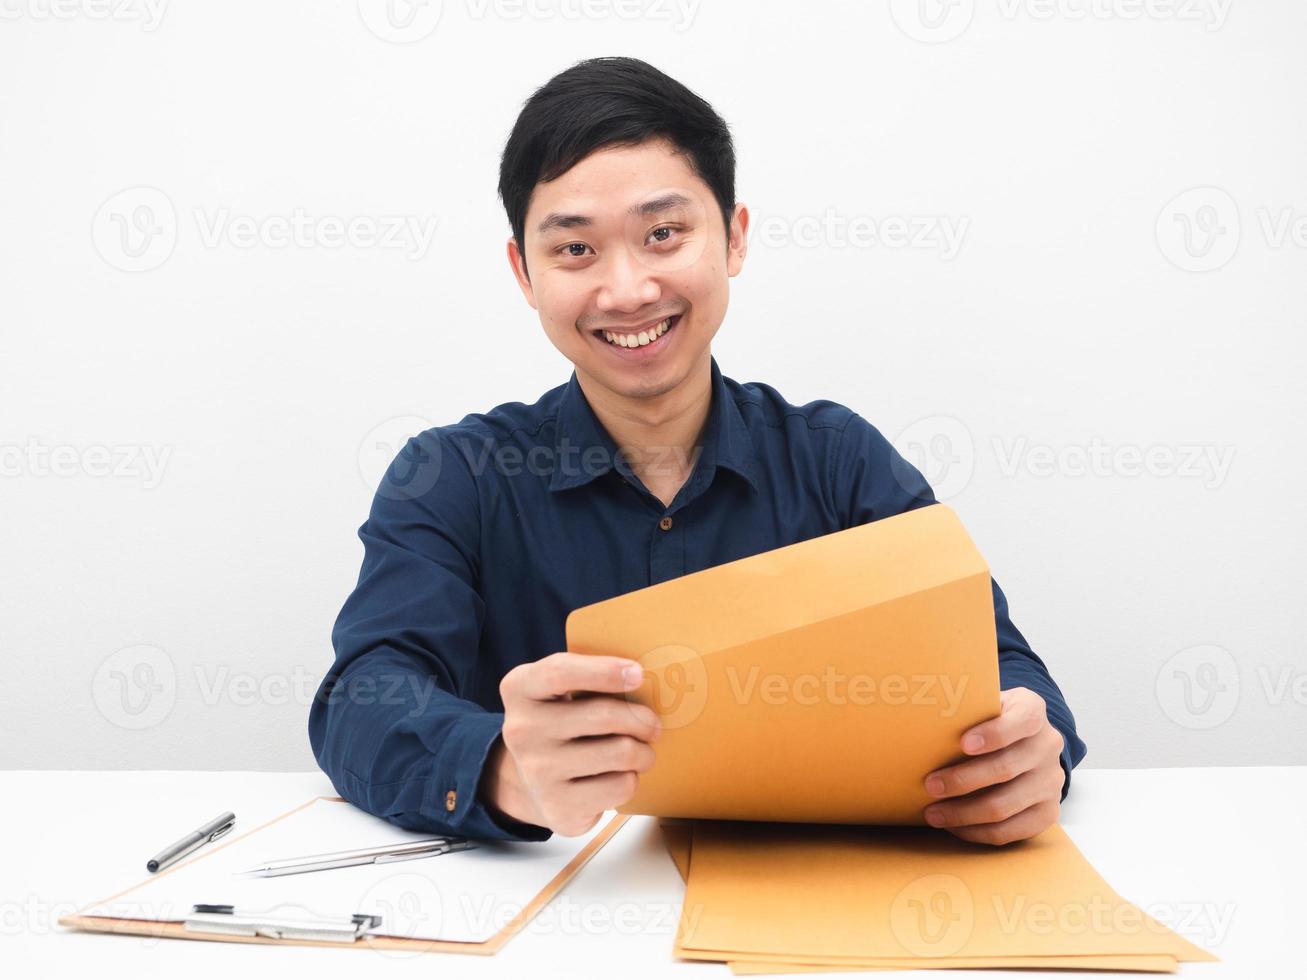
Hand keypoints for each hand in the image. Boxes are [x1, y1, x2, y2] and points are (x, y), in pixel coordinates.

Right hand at [484, 652, 660, 835]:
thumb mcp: (558, 691)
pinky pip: (621, 786)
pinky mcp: (558, 806)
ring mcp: (537, 771)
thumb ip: (590, 677)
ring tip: (640, 753)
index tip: (639, 673)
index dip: (605, 670)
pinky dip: (631, 779)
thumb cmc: (561, 723)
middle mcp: (521, 730)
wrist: (530, 782)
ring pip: (621, 752)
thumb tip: (642, 678)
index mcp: (520, 689)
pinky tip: (618, 776)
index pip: (560, 672)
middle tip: (652, 725)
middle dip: (642, 719)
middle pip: (603, 715)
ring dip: (644, 753)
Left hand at [921, 686, 1065, 844]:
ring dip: (964, 813)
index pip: (1022, 720)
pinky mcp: (1048, 811)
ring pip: (1005, 805)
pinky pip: (1011, 830)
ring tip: (934, 814)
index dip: (994, 733)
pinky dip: (978, 832)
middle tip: (930, 786)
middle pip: (1006, 768)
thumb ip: (963, 711)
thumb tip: (920, 725)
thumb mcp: (981, 704)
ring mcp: (1051, 780)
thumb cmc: (987, 721)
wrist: (1021, 742)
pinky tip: (954, 826)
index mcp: (1032, 710)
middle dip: (963, 780)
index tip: (963, 743)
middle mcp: (1047, 745)